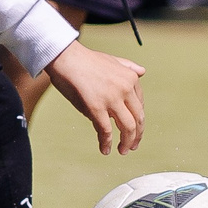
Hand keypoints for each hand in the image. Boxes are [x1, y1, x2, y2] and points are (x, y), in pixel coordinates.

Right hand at [43, 39, 146, 153]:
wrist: (65, 57)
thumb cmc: (85, 59)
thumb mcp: (112, 59)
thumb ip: (129, 67)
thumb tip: (143, 72)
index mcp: (131, 78)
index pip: (140, 105)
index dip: (138, 120)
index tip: (134, 129)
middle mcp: (125, 89)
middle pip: (138, 119)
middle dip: (137, 136)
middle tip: (132, 145)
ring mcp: (112, 99)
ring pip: (128, 127)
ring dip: (126, 142)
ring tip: (122, 150)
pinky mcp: (96, 108)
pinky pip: (106, 131)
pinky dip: (106, 143)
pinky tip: (105, 149)